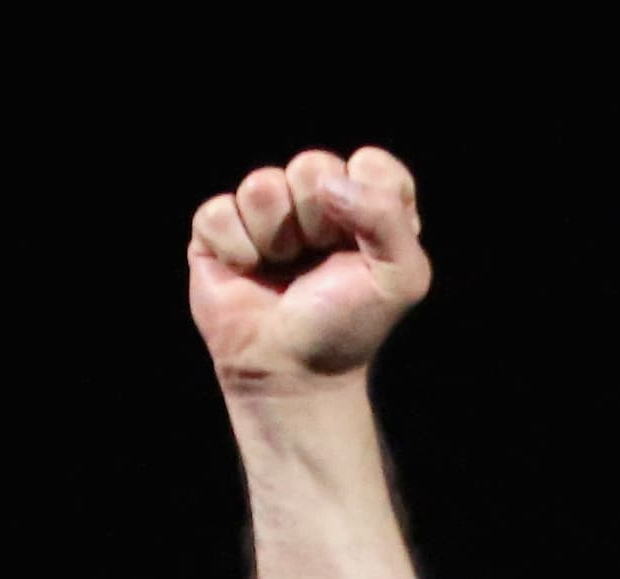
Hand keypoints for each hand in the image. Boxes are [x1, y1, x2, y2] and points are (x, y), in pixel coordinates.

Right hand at [189, 146, 429, 392]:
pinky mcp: (219, 230)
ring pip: (262, 185)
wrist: (293, 374)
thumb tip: (328, 184)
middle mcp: (317, 202)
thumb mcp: (400, 279)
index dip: (365, 203)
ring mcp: (266, 213)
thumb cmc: (346, 328)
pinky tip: (247, 274)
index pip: (370, 163)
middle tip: (318, 264)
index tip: (363, 250)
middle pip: (313, 166)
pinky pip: (219, 212)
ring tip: (283, 270)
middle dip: (317, 222)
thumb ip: (388, 217)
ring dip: (276, 239)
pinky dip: (236, 250)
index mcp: (366, 205)